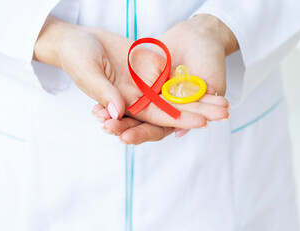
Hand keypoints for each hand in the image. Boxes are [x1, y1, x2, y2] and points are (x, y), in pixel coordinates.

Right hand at [34, 15, 229, 130]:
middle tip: (223, 113)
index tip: (201, 122)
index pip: (154, 115)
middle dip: (198, 111)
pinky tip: (209, 85)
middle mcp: (139, 97)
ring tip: (224, 103)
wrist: (78, 40)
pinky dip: (190, 82)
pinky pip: (173, 76)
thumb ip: (104, 91)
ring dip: (200, 99)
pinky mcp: (150, 68)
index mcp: (124, 102)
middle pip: (173, 107)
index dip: (177, 118)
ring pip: (177, 94)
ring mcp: (146, 83)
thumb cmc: (76, 55)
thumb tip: (119, 112)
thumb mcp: (87, 70)